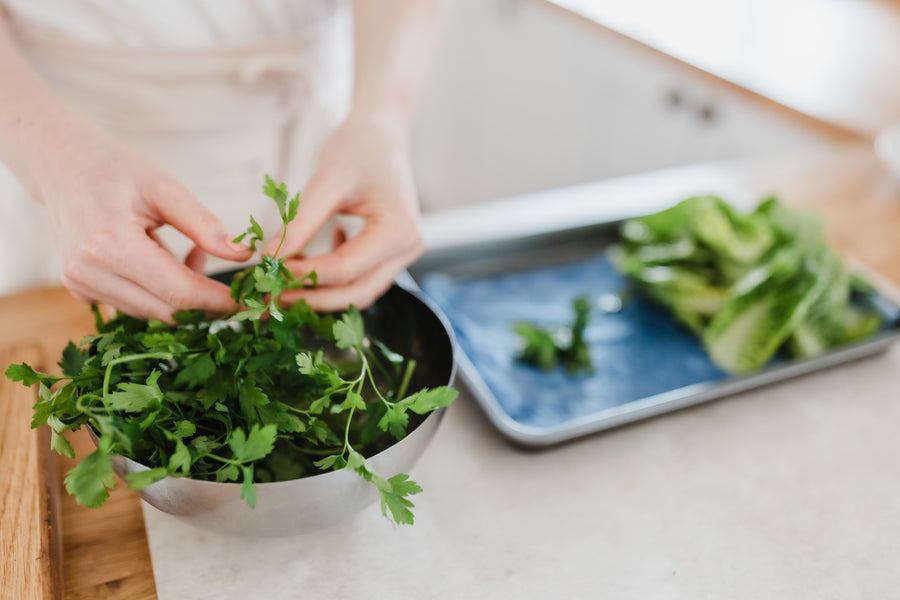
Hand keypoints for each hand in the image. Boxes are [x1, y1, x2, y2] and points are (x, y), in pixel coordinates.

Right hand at [39, 133, 252, 320]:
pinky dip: (160, 293)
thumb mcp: (165, 187)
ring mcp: (80, 286)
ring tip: (193, 252)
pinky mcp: (81, 291)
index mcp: (109, 245)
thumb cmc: (116, 170)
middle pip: (166, 312)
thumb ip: (204, 224)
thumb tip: (242, 255)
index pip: (178, 293)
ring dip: (182, 295)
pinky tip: (166, 261)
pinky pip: (135, 306)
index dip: (218, 300)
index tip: (248, 298)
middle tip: (226, 272)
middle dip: (204, 301)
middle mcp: (89, 273)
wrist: (63, 166)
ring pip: (152, 313)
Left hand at [272, 109, 423, 310]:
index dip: (304, 275)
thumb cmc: (358, 148)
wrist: (383, 132)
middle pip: (356, 292)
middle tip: (270, 298)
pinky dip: (332, 278)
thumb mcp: (326, 182)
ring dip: (320, 293)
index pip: (345, 269)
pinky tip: (309, 259)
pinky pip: (361, 278)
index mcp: (398, 231)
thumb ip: (299, 223)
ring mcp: (403, 254)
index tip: (269, 272)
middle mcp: (407, 249)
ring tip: (281, 286)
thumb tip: (269, 258)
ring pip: (358, 291)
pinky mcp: (391, 253)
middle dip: (312, 298)